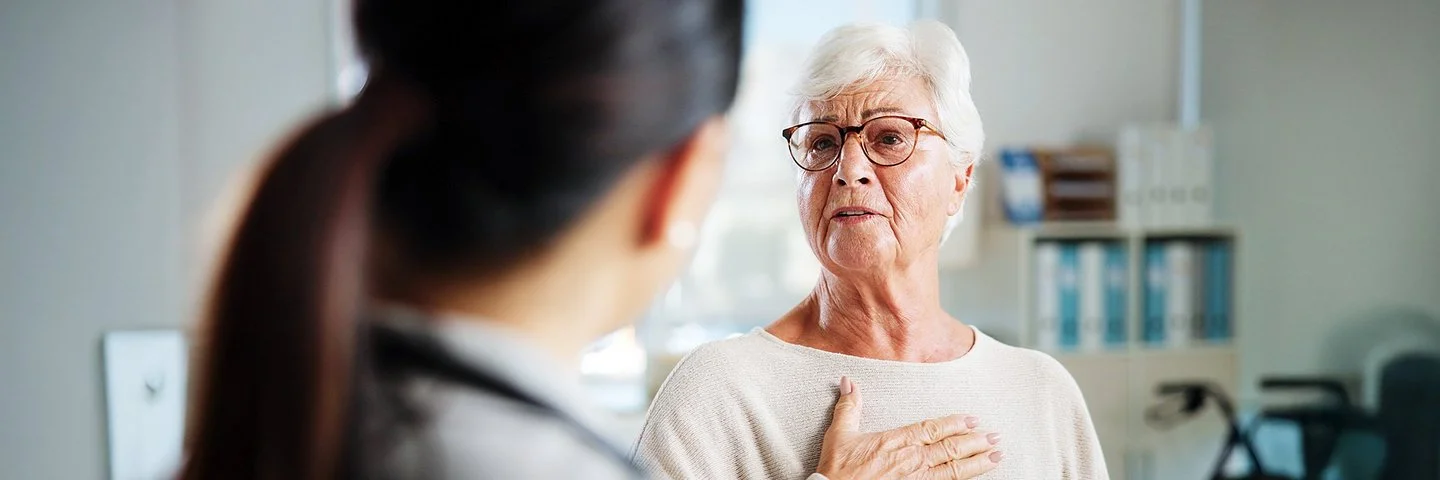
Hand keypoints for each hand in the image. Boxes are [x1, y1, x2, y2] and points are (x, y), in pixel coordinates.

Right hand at [815, 377, 1002, 479]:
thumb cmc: (837, 470)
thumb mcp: (839, 435)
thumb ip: (849, 407)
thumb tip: (848, 382)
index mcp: (896, 441)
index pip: (932, 429)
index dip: (955, 424)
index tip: (973, 419)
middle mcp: (911, 460)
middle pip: (950, 449)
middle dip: (975, 442)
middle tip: (995, 437)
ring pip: (953, 470)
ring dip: (977, 463)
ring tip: (996, 456)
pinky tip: (975, 478)